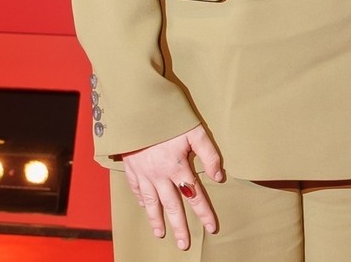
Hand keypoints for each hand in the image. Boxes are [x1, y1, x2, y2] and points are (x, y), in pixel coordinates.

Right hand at [113, 125, 222, 249]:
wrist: (136, 107)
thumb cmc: (169, 116)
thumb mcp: (195, 130)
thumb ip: (209, 154)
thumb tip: (219, 176)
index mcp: (177, 167)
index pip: (195, 196)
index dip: (204, 213)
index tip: (212, 228)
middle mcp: (160, 175)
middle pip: (172, 206)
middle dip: (179, 227)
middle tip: (184, 245)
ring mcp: (143, 173)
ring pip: (151, 202)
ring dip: (156, 220)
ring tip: (161, 234)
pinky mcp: (131, 167)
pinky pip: (136, 189)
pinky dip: (140, 200)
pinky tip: (143, 207)